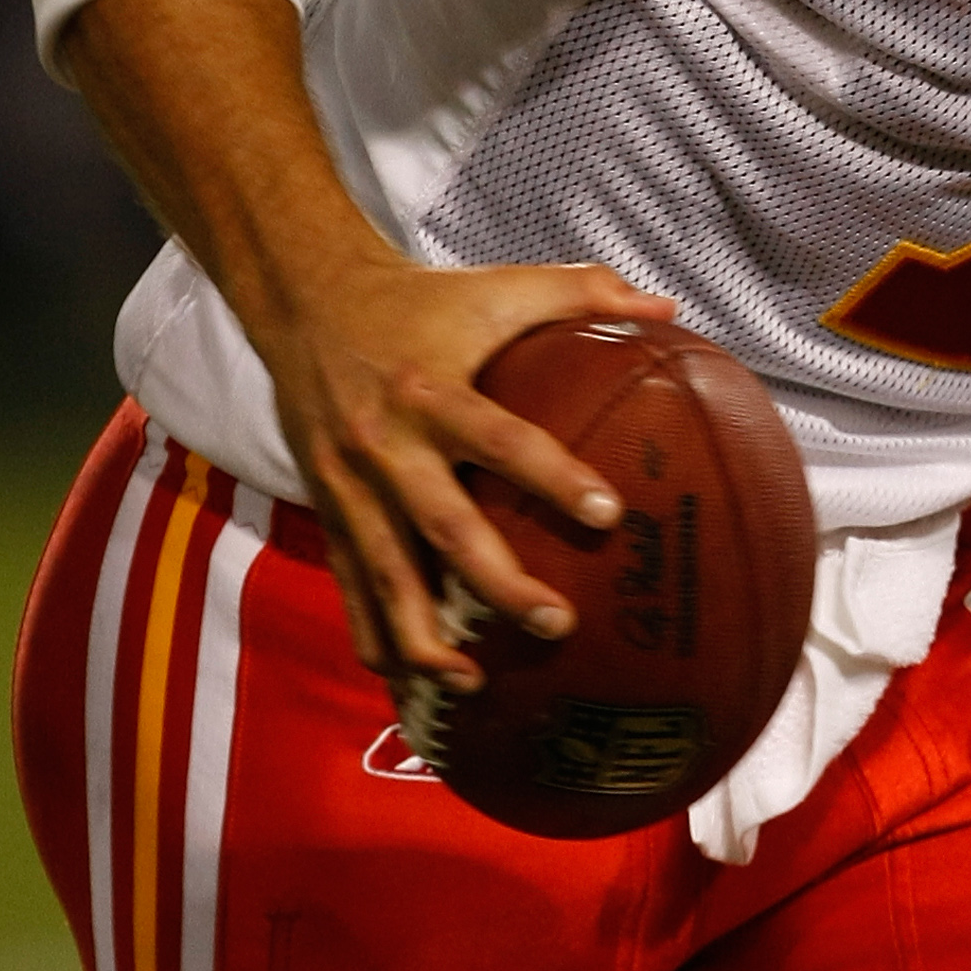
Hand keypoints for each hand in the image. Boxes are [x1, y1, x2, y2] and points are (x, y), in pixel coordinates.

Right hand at [262, 248, 677, 690]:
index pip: (500, 438)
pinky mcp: (326, 512)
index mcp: (432, 390)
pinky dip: (378, 639)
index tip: (608, 514)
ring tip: (476, 684)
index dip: (552, 477)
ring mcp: (348, 487)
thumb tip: (667, 311)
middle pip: (443, 526)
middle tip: (559, 623)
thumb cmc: (419, 298)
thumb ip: (581, 293)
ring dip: (427, 637)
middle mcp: (386, 445)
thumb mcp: (495, 285)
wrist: (303, 301)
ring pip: (386, 576)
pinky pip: (351, 589)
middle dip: (498, 583)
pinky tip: (415, 685)